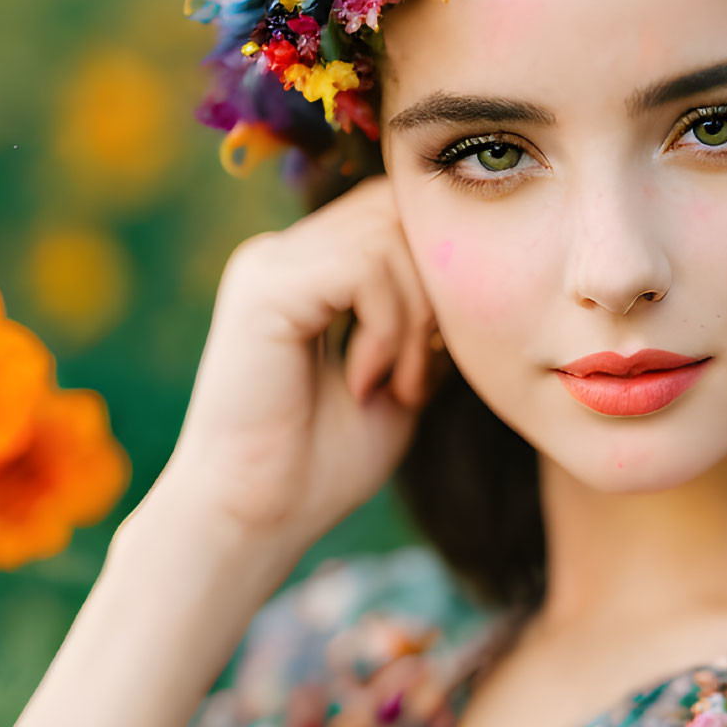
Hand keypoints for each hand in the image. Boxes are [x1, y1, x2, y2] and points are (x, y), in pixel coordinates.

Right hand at [155, 174, 445, 552]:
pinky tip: (365, 381)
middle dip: (434, 292)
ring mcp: (269, 264)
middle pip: (398, 211)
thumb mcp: (396, 378)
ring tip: (398, 385)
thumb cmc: (320, 466)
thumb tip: (470, 276)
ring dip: (416, 319)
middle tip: (424, 373)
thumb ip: (421, 322)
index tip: (435, 364)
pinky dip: (388, 328)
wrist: (256, 516)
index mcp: (309, 272)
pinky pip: (363, 268)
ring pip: (389, 235)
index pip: (396, 218)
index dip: (438, 278)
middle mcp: (284, 254)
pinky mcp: (265, 286)